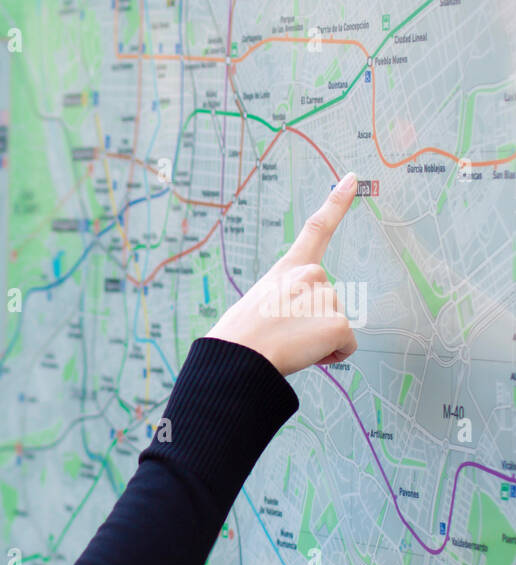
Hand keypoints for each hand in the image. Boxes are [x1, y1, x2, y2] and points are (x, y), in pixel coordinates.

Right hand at [206, 171, 359, 375]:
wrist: (238, 357)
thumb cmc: (240, 339)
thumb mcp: (260, 306)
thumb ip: (289, 302)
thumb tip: (307, 326)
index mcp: (288, 269)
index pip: (317, 228)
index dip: (338, 201)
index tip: (354, 178)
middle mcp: (310, 275)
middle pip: (327, 303)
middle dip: (312, 323)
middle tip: (280, 334)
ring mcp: (326, 297)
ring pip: (334, 326)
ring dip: (317, 341)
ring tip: (286, 345)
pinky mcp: (338, 322)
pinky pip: (346, 346)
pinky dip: (330, 356)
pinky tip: (304, 354)